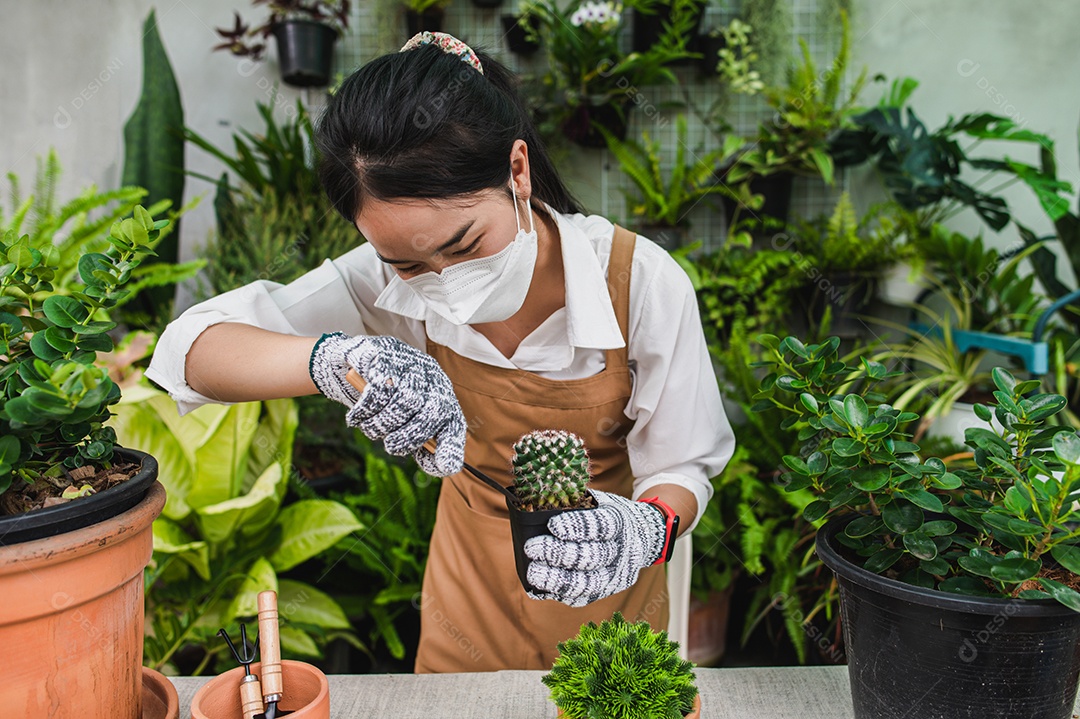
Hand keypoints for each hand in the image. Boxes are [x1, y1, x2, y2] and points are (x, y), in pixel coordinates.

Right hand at [309, 332, 465, 475]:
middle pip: (433, 413)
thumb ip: (420, 441)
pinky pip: (378, 391)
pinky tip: (357, 416)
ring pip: (404, 403)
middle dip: (409, 438)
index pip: (454, 423)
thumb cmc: (387, 400)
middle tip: (391, 445)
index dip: (451, 446)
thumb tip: (442, 466)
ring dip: (382, 425)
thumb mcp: (406, 420)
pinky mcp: (384, 356)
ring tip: (370, 428)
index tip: (447, 466)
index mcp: (441, 397)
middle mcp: (432, 379)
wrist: (357, 362)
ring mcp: (410, 364)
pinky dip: (365, 411)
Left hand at [523, 490, 667, 606]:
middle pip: (592, 556)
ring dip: (557, 579)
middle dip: (559, 553)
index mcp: (620, 522)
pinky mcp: (608, 591)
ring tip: (533, 572)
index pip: (600, 526)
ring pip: (588, 582)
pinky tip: (540, 587)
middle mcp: (622, 551)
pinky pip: (582, 597)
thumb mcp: (600, 500)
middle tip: (532, 547)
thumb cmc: (609, 515)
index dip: (576, 527)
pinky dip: (559, 592)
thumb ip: (576, 502)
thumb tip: (539, 504)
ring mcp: (617, 575)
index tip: (552, 525)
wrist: (642, 534)